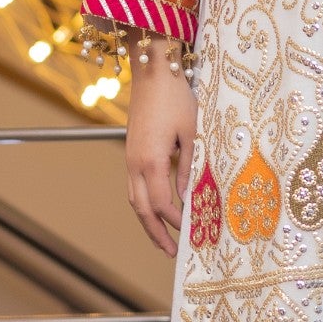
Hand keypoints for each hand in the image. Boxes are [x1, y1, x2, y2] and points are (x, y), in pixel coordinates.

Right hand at [125, 51, 198, 255]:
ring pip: (133, 198)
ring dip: (147, 220)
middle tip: (171, 252)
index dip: (175, 222)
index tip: (191, 232)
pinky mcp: (132, 149)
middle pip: (140, 208)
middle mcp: (134, 162)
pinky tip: (157, 206)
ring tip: (162, 237)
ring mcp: (130, 156)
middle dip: (155, 232)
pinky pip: (134, 184)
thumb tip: (190, 196)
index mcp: (150, 160)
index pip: (160, 203)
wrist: (153, 69)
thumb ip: (191, 167)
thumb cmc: (176, 97)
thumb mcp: (192, 132)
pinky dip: (144, 202)